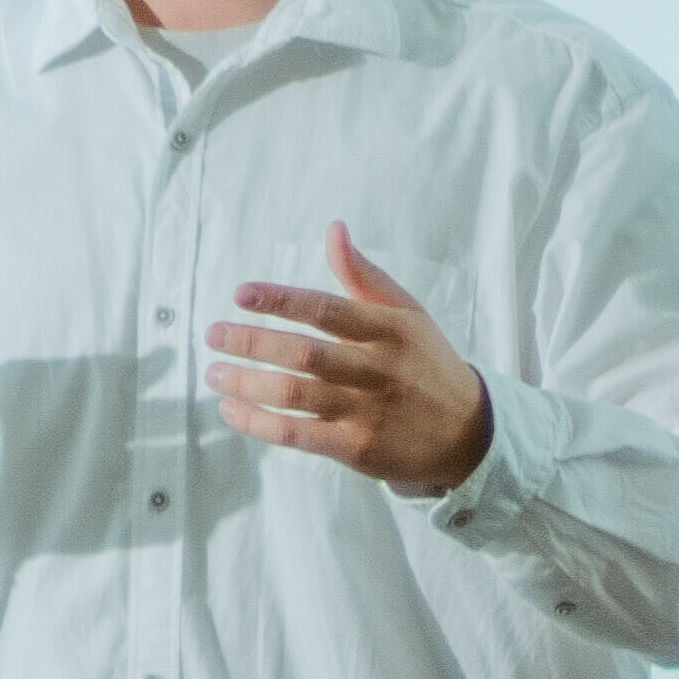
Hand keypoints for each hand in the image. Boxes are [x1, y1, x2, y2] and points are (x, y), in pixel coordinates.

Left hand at [210, 222, 494, 491]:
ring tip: (213, 372)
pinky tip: (231, 409)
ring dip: (246, 383)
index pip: (327, 310)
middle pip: (304, 355)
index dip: (281, 301)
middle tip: (212, 334)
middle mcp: (377, 370)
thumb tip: (333, 229)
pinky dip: (257, 423)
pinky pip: (296, 435)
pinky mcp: (356, 448)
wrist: (466, 433)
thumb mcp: (406, 313)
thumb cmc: (425, 363)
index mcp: (389, 330)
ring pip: (295, 395)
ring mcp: (366, 411)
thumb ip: (363, 275)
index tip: (239, 293)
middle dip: (252, 342)